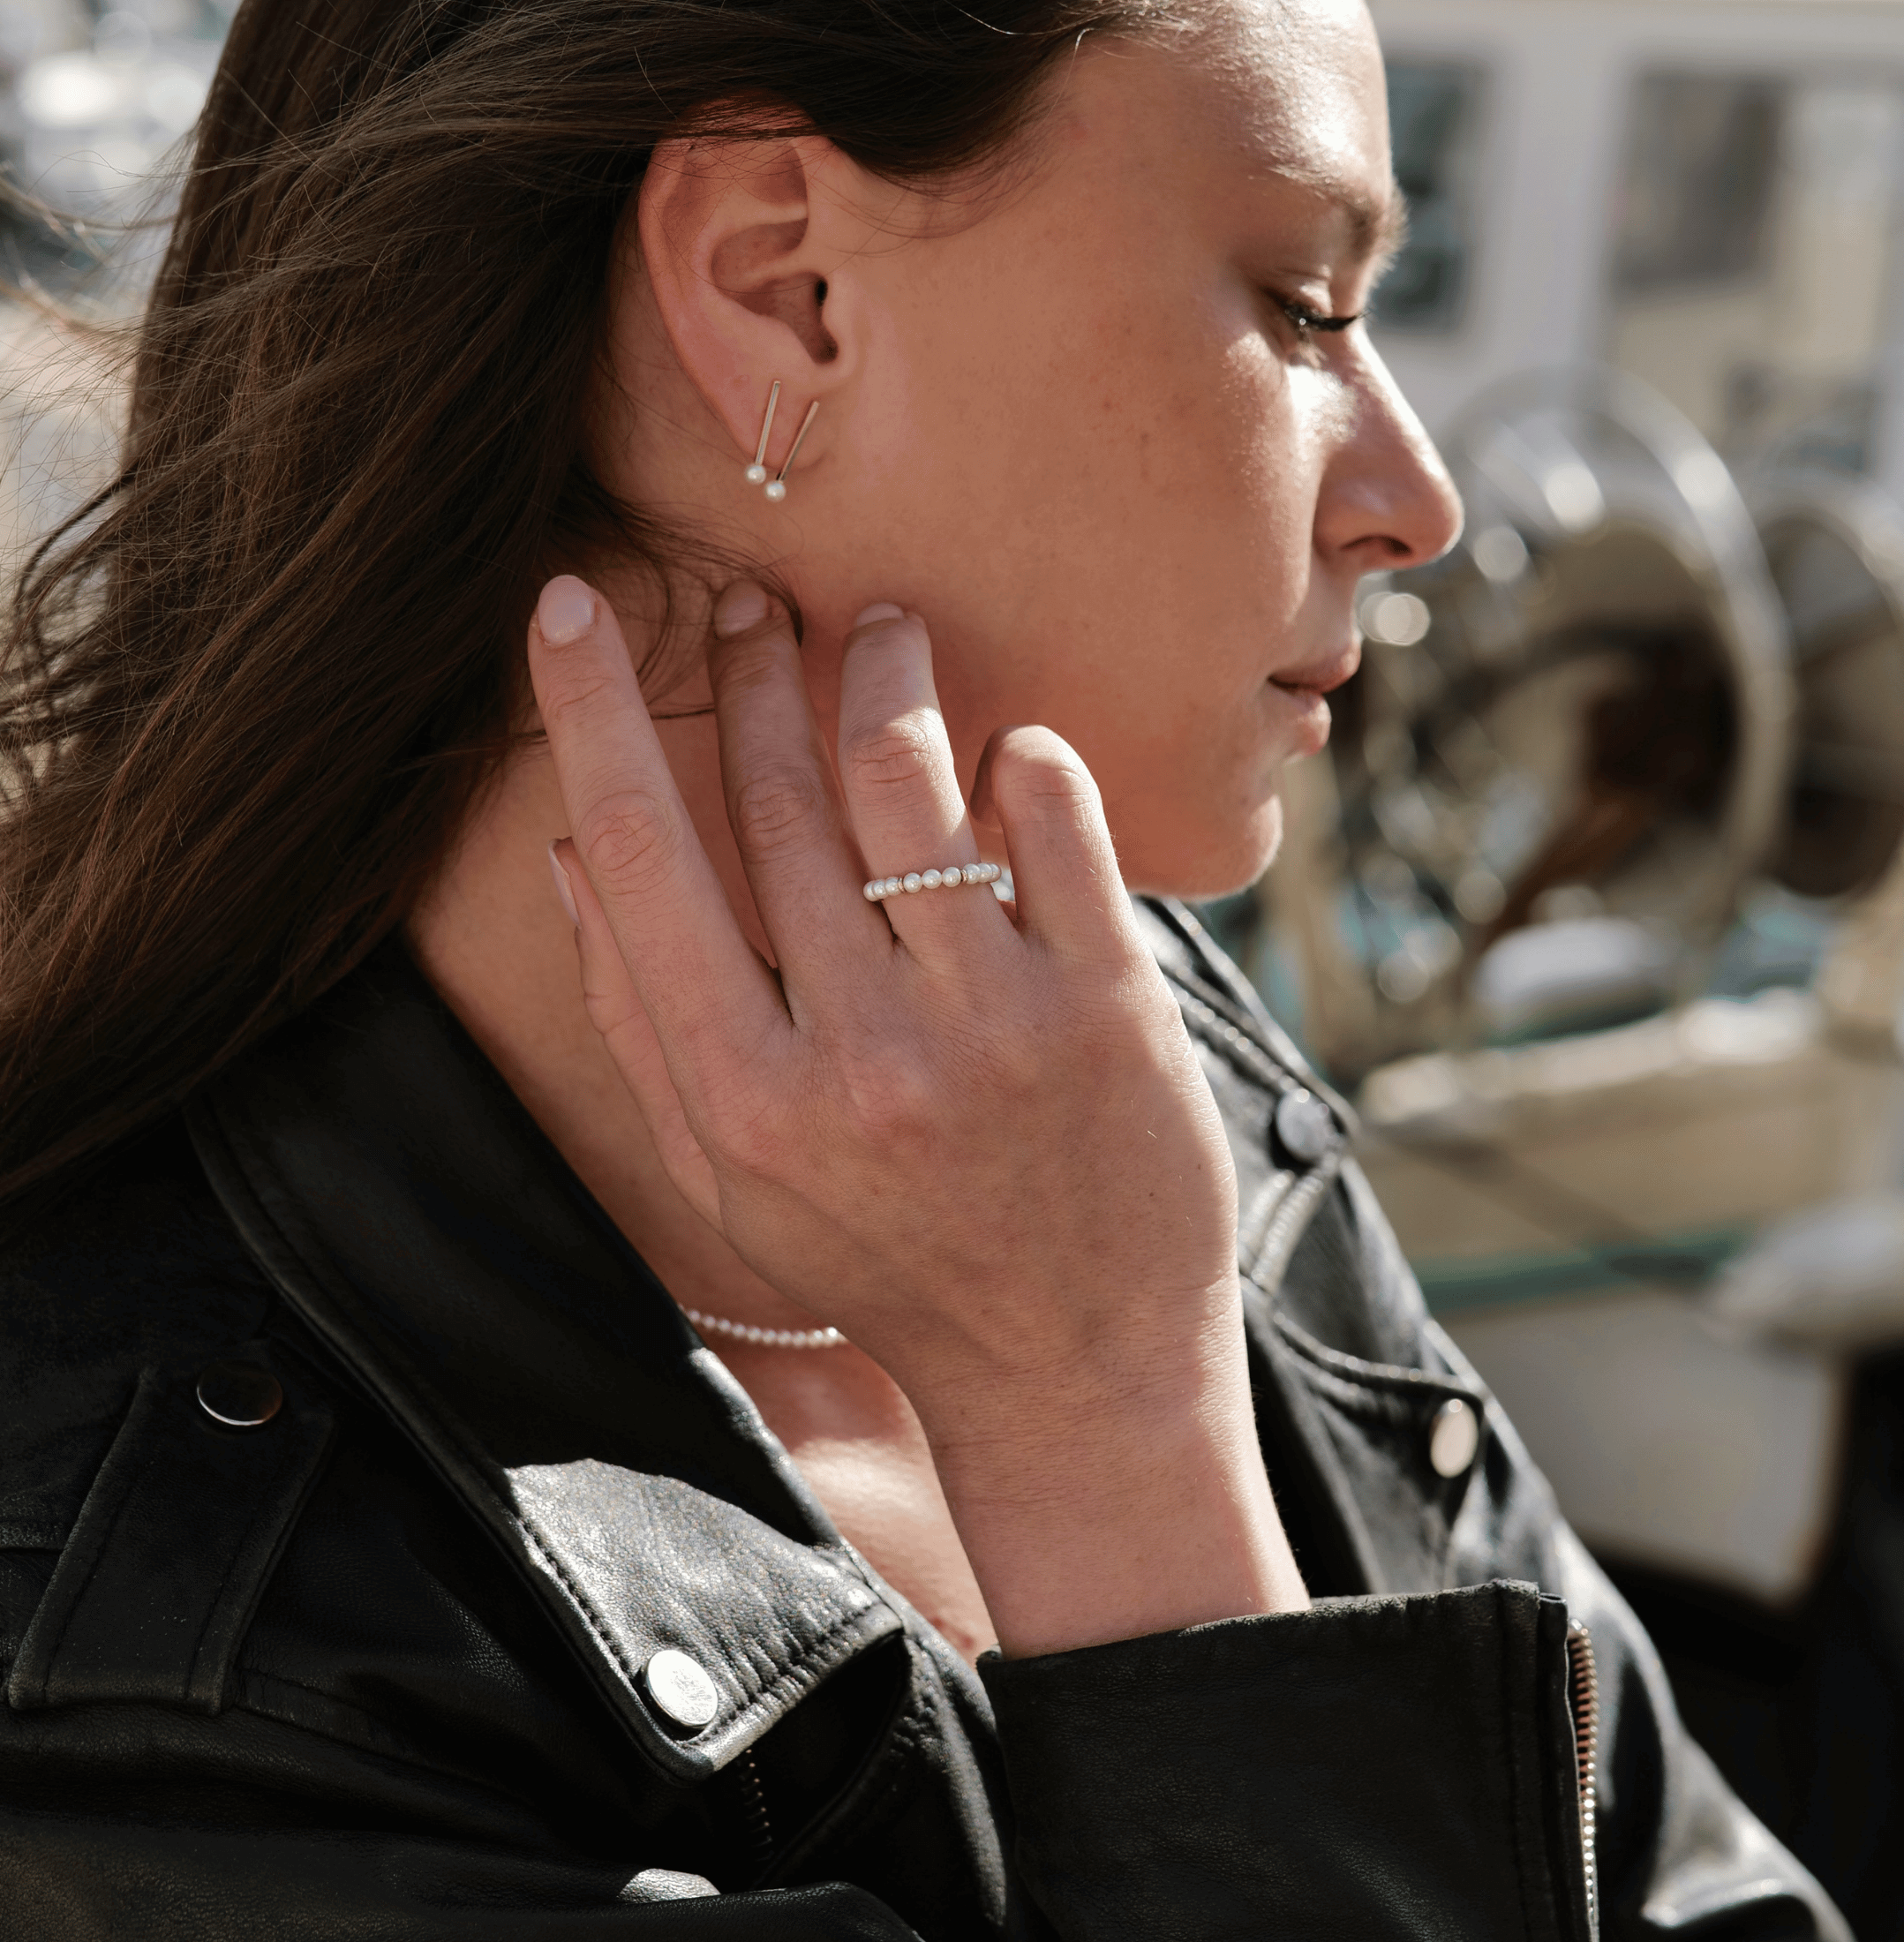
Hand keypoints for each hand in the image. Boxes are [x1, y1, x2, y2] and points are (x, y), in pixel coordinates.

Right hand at [529, 574, 1305, 1653]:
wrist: (1076, 1365)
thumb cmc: (891, 1267)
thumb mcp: (735, 1179)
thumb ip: (644, 1023)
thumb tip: (569, 849)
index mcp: (743, 1098)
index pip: (637, 856)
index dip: (588, 713)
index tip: (565, 603)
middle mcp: (856, 1053)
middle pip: (775, 799)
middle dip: (753, 669)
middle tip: (755, 601)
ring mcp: (989, 1025)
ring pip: (908, 781)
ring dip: (882, 672)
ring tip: (880, 628)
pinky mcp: (1107, 1006)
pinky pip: (1053, 818)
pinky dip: (1022, 756)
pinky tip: (1003, 751)